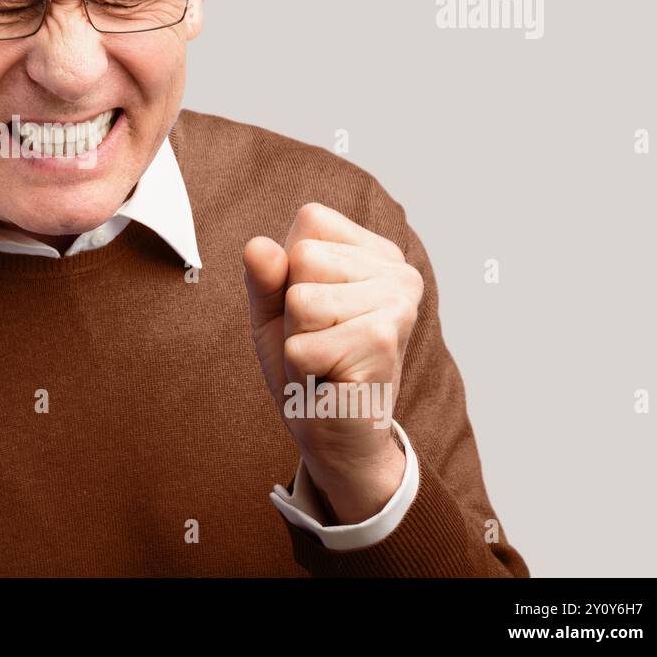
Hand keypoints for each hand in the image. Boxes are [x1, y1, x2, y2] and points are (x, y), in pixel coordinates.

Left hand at [243, 203, 421, 523]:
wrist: (336, 434)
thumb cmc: (309, 365)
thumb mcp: (274, 312)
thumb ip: (264, 277)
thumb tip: (257, 245)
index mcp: (376, 253)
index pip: (311, 221)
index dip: (290, 269)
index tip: (313, 308)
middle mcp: (399, 272)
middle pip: (303, 257)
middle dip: (292, 308)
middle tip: (319, 340)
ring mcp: (396, 305)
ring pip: (300, 301)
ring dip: (297, 341)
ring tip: (325, 360)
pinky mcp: (382, 342)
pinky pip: (301, 345)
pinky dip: (301, 371)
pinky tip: (330, 381)